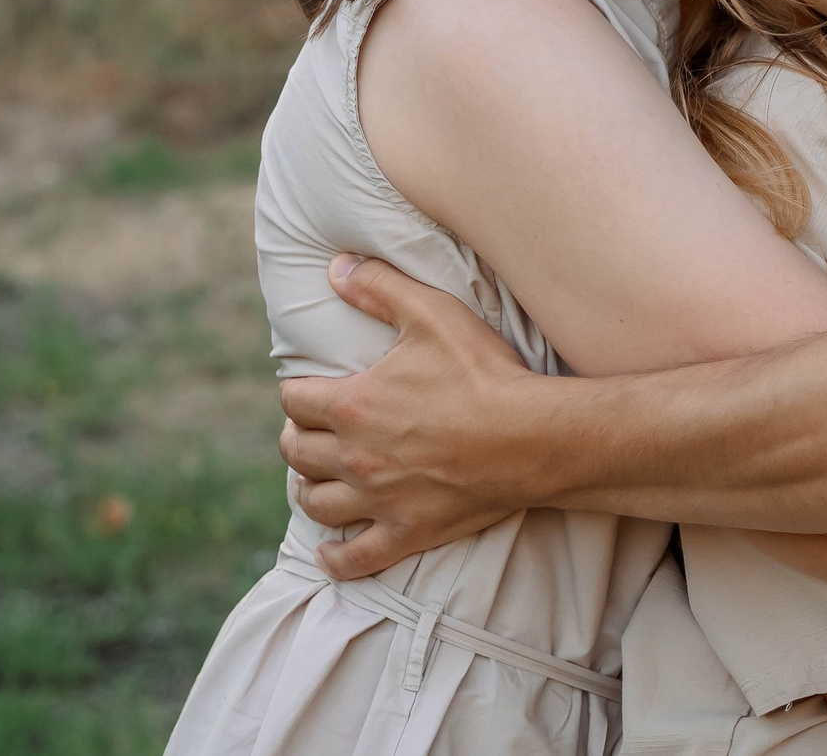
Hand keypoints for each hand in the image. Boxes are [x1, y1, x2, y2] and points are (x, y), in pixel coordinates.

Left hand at [277, 255, 544, 578]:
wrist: (531, 436)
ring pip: (316, 504)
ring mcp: (378, 500)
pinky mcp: (407, 532)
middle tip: (312, 430)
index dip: (297, 392)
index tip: (309, 391)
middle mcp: (354, 456)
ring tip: (314, 479)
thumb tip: (336, 267)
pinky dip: (336, 559)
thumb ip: (380, 288)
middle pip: (297, 452)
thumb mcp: (433, 314)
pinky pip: (355, 559)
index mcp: (352, 404)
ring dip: (307, 489)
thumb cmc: (483, 372)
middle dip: (298, 437)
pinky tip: (328, 552)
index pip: (295, 400)